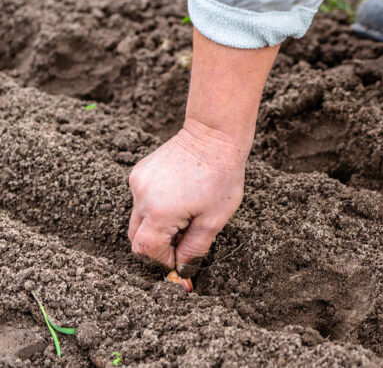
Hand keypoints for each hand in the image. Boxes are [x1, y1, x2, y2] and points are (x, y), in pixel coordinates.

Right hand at [128, 118, 245, 273]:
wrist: (214, 136)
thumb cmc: (220, 177)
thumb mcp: (214, 220)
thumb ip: (194, 249)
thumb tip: (182, 271)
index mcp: (159, 213)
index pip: (146, 251)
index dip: (163, 260)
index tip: (180, 259)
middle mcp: (141, 197)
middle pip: (136, 237)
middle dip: (157, 246)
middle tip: (183, 240)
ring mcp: (137, 182)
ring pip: (138, 218)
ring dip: (157, 225)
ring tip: (185, 213)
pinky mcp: (139, 171)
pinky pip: (141, 199)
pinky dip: (155, 206)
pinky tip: (179, 196)